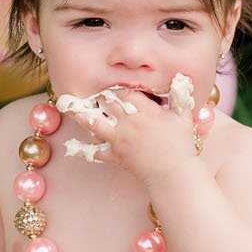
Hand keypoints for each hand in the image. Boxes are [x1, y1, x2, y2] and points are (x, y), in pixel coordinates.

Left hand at [60, 87, 198, 184]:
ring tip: (68, 107)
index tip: (117, 89)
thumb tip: (180, 78)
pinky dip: (87, 148)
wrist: (173, 173)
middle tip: (94, 93)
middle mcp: (127, 122)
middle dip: (100, 97)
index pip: (125, 92)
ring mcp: (118, 139)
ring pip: (94, 123)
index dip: (119, 89)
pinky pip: (97, 151)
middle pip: (106, 103)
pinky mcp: (115, 155)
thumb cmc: (181, 144)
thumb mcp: (183, 116)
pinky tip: (78, 144)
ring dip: (81, 115)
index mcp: (143, 110)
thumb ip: (180, 96)